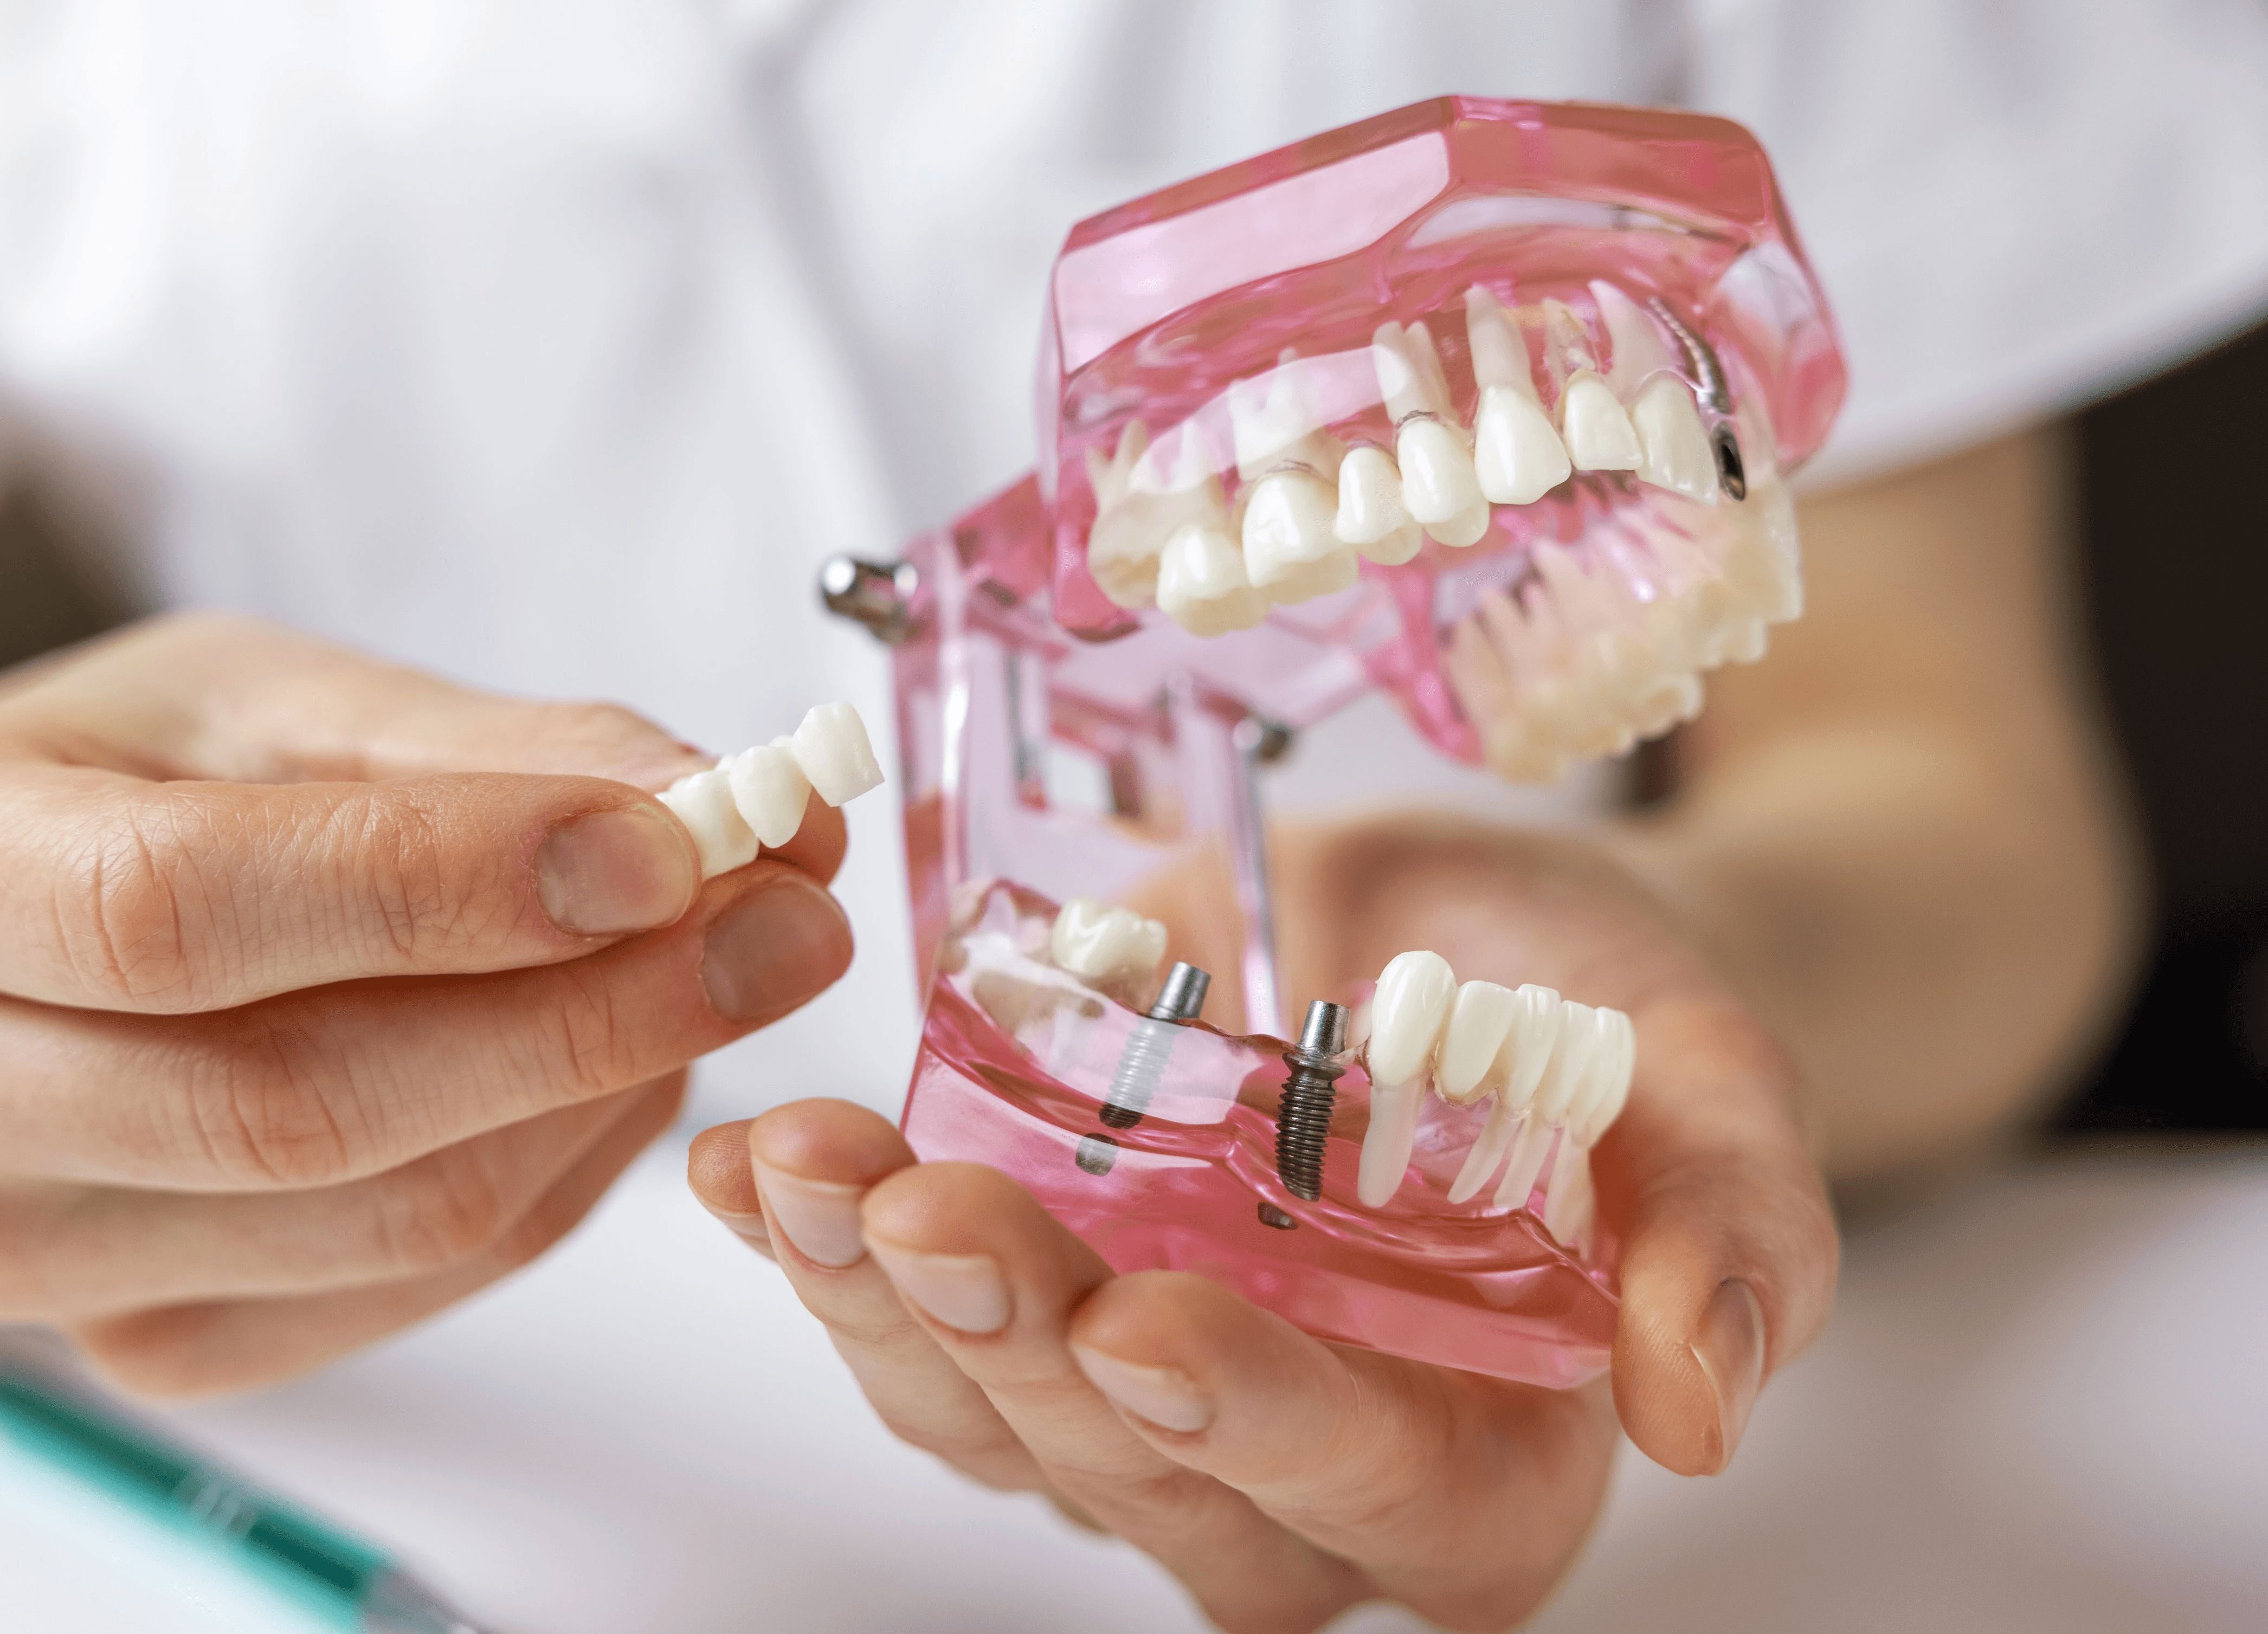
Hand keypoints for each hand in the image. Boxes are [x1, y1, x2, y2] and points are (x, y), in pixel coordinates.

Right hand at [0, 613, 852, 1393]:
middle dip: (591, 1009)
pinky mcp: (133, 1345)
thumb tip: (719, 802)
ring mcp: (13, 1253)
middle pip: (292, 1098)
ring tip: (726, 970)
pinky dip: (555, 1176)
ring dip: (602, 1094)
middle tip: (794, 917)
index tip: (678, 839)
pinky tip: (619, 1070)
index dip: (446, 884)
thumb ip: (487, 753)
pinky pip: (401, 1289)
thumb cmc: (126, 782)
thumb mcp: (277, 699)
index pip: (177, 908)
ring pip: (377, 1213)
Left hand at [689, 816, 1834, 1631]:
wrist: (1473, 934)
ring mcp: (1137, 1399)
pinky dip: (815, 1242)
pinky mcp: (1030, 1305)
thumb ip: (1735, 1235)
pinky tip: (754, 1163)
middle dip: (1017, 1346)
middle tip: (928, 1211)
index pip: (1372, 1495)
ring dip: (875, 1304)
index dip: (1257, 1426)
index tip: (1145, 1324)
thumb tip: (1702, 1412)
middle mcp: (1291, 1471)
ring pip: (987, 1417)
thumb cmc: (1607, 1019)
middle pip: (1137, 1474)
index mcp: (1480, 1459)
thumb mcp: (1707, 1080)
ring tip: (805, 1170)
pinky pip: (904, 1315)